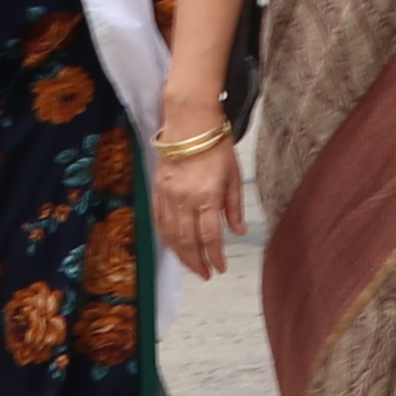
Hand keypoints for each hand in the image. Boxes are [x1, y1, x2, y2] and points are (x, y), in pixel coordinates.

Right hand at [162, 130, 243, 283]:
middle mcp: (184, 199)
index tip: (219, 268)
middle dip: (196, 261)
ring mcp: (168, 195)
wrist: (188, 121)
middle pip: (188, 241)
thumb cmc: (215, 144)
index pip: (210, 236)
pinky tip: (173, 246)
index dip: (215, 256)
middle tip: (205, 274)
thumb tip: (238, 231)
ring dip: (181, 254)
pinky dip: (166, 238)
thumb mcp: (233, 174)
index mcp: (207, 195)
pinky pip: (160, 221)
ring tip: (192, 266)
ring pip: (171, 235)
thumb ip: (233, 205)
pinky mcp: (157, 189)